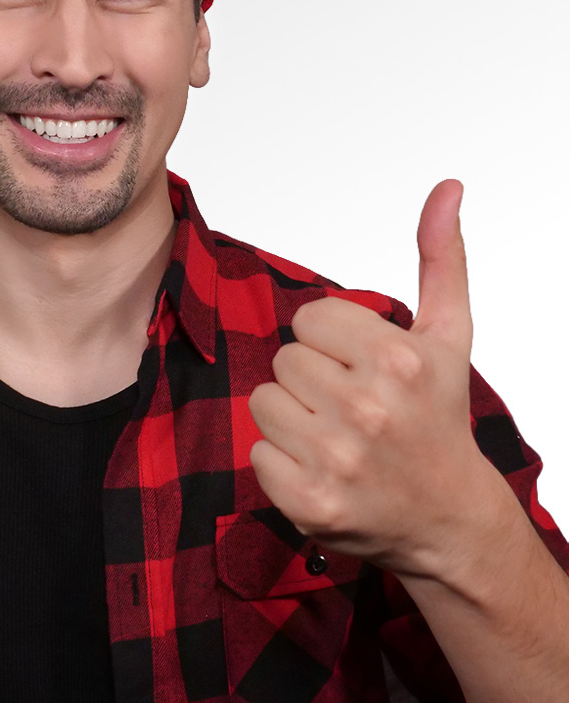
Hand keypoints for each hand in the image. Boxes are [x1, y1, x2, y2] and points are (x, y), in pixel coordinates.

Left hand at [248, 180, 497, 577]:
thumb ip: (440, 258)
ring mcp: (337, 460)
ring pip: (263, 401)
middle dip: (312, 378)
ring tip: (337, 436)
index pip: (308, 319)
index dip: (332, 342)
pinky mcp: (309, 502)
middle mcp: (368, 410)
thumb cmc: (439, 418)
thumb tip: (447, 188)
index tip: (363, 370)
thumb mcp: (448, 336)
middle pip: (284, 359)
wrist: (448, 518)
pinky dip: (281, 461)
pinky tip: (323, 469)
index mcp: (397, 360)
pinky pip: (256, 452)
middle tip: (352, 407)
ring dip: (292, 418)